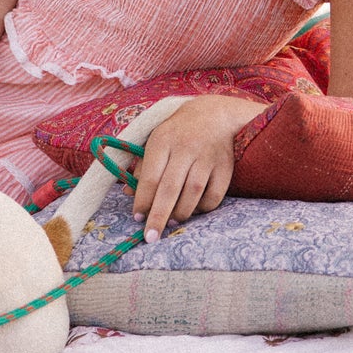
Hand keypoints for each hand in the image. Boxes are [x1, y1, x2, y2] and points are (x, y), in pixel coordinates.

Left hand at [132, 95, 270, 241]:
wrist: (214, 115)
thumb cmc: (177, 132)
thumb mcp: (156, 141)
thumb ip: (142, 167)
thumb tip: (127, 194)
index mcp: (162, 141)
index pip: (150, 177)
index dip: (142, 201)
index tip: (137, 218)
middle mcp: (185, 148)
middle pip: (170, 189)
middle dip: (158, 216)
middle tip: (150, 237)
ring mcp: (207, 157)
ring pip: (192, 193)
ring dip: (180, 213)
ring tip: (171, 221)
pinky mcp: (225, 167)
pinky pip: (214, 195)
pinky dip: (203, 208)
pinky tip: (194, 210)